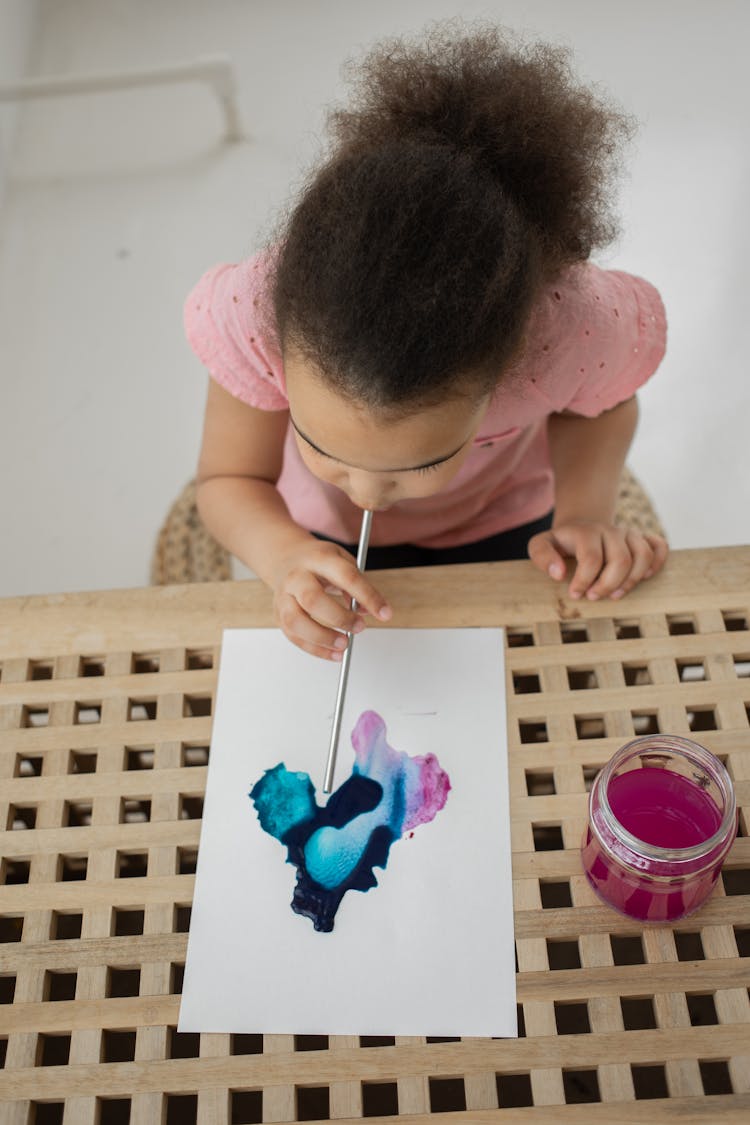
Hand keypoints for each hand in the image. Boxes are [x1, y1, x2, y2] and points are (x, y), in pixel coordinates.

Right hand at [270, 538, 391, 658]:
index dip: (368, 596)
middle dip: (339, 618)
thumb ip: (358, 584)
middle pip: (313, 599)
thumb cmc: (317, 561)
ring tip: (344, 644)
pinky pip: (294, 636)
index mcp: (318, 559)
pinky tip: (334, 653)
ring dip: (322, 638)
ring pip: (296, 621)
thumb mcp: (342, 561)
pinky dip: (315, 649)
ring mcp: (284, 596)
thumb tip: (370, 610)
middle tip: (359, 628)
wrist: (285, 557)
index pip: (346, 577)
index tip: (385, 613)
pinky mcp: (279, 614)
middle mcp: (297, 577)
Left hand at [528, 522, 667, 600]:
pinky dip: (657, 563)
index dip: (584, 581)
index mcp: (586, 532)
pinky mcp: (643, 538)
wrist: (581, 527)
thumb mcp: (541, 545)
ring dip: (632, 580)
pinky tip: (645, 577)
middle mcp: (611, 530)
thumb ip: (542, 556)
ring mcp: (629, 533)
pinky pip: (659, 546)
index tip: (575, 594)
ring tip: (616, 595)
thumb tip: (559, 573)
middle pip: (621, 559)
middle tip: (594, 597)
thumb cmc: (561, 543)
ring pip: (643, 555)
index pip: (591, 558)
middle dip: (609, 584)